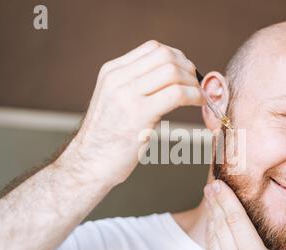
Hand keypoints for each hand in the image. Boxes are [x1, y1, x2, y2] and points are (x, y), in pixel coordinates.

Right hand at [58, 40, 204, 186]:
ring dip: (192, 83)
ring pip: (172, 71)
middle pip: (165, 56)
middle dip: (188, 68)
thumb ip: (135, 86)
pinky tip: (197, 103)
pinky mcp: (139, 114)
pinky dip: (194, 96)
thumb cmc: (106, 139)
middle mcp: (117, 78)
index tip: (186, 73)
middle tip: (195, 85)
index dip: (177, 57)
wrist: (88, 164)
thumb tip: (170, 79)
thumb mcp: (115, 102)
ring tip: (197, 97)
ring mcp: (126, 95)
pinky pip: (176, 93)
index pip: (153, 48)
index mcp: (112, 72)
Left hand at [204, 180, 285, 249]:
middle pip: (221, 225)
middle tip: (211, 186)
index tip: (219, 185)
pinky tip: (212, 224)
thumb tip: (246, 230)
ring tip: (211, 200)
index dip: (227, 199)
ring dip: (211, 216)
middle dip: (216, 203)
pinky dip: (210, 235)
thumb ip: (261, 247)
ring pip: (212, 237)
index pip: (236, 221)